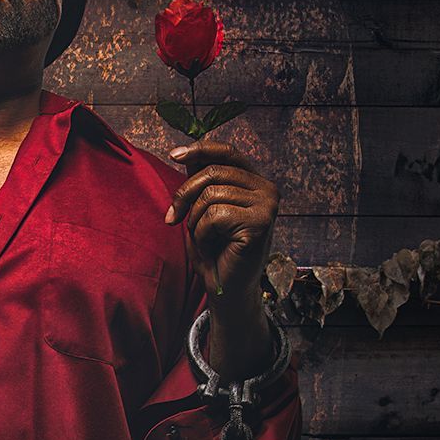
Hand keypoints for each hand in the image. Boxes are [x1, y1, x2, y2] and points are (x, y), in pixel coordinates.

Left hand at [164, 139, 278, 303]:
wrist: (226, 289)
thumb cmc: (215, 251)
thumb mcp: (203, 211)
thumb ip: (201, 184)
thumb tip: (184, 154)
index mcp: (256, 182)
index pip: (227, 152)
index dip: (200, 149)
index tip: (174, 155)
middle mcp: (267, 189)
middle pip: (213, 172)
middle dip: (184, 195)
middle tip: (171, 219)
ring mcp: (267, 205)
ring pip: (210, 194)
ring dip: (194, 220)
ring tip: (202, 239)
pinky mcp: (260, 223)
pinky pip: (214, 216)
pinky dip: (201, 234)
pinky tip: (210, 247)